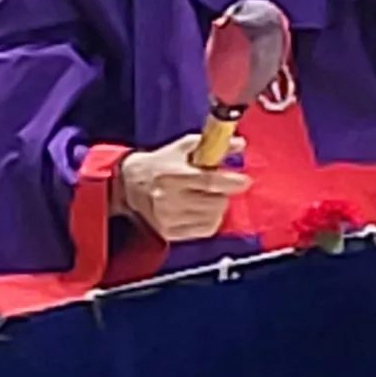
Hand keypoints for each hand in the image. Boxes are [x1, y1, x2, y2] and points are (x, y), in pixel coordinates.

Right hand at [114, 137, 247, 243]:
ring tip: (209, 197)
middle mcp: (170, 199)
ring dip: (218, 207)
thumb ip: (212, 144)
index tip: (245, 181)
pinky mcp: (170, 233)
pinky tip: (205, 211)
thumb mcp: (183, 148)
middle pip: (214, 202)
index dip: (231, 182)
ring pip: (212, 217)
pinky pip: (204, 230)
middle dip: (224, 193)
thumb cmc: (159, 164)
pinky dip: (211, 220)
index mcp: (173, 175)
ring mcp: (170, 218)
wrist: (130, 186)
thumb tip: (239, 143)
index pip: (208, 181)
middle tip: (221, 187)